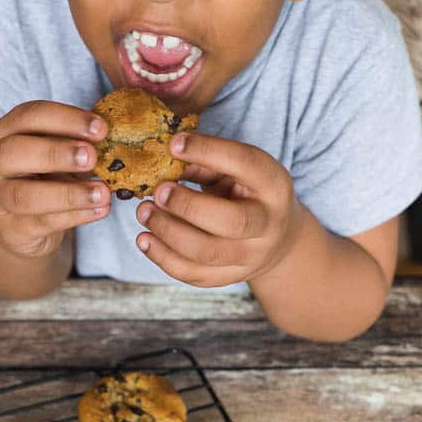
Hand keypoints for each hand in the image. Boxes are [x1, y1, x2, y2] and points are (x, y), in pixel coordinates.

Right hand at [0, 101, 110, 256]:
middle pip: (15, 152)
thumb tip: (114, 140)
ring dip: (68, 194)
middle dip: (56, 153)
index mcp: (5, 133)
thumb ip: (75, 146)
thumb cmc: (43, 181)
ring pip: (25, 196)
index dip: (65, 119)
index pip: (29, 117)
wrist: (19, 226)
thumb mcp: (55, 157)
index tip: (101, 129)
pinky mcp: (11, 229)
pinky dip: (75, 217)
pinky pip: (42, 223)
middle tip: (92, 157)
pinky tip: (100, 210)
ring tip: (103, 193)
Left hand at [135, 133, 298, 286]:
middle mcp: (267, 224)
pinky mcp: (229, 277)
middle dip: (187, 205)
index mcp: (273, 185)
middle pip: (230, 222)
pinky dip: (163, 257)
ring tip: (144, 212)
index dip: (207, 151)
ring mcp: (250, 256)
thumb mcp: (238, 171)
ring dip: (168, 231)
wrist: (277, 239)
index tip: (173, 144)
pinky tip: (145, 240)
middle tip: (157, 191)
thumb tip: (166, 160)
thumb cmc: (249, 194)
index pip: (244, 164)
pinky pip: (193, 274)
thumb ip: (207, 163)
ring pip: (206, 252)